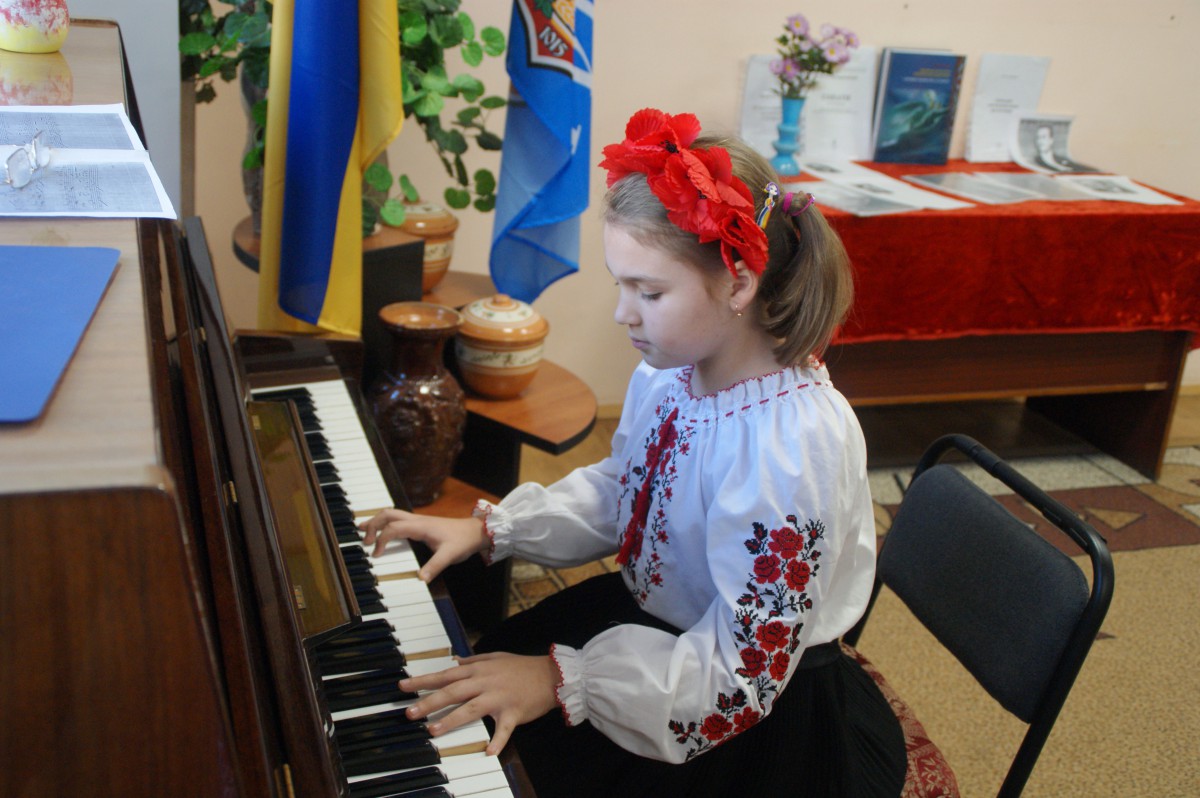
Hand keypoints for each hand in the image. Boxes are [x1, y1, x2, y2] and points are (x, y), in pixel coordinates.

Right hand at [359, 509, 489, 582]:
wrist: (475, 532)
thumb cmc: (463, 541)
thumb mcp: (449, 555)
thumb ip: (434, 566)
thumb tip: (420, 579)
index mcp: (420, 526)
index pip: (393, 528)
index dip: (382, 540)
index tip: (377, 555)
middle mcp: (416, 520)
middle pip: (388, 515)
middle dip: (373, 525)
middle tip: (364, 540)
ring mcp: (418, 521)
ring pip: (392, 514)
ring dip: (377, 521)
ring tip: (362, 529)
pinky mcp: (421, 525)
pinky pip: (399, 520)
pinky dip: (386, 523)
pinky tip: (383, 531)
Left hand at [400, 652, 559, 754]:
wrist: (552, 674)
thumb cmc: (522, 667)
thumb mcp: (496, 657)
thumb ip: (474, 659)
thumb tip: (454, 660)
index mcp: (479, 669)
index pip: (446, 674)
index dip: (424, 680)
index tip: (403, 686)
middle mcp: (486, 681)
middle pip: (453, 691)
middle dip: (430, 702)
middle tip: (409, 712)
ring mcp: (500, 697)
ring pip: (471, 708)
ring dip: (451, 720)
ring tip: (433, 730)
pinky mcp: (514, 712)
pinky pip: (504, 729)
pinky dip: (497, 741)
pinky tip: (487, 752)